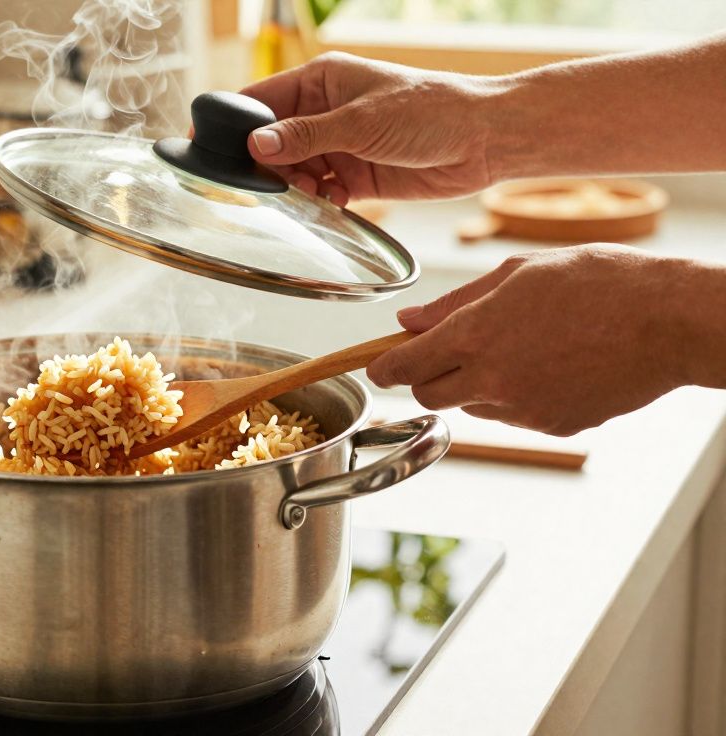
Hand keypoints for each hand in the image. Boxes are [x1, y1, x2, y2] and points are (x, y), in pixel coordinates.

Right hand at [240, 52, 497, 203]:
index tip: (204, 145)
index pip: (260, 100)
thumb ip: (305, 136)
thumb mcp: (361, 121)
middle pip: (271, 141)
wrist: (484, 140)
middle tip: (266, 185)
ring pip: (292, 171)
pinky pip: (319, 193)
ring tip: (309, 193)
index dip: (232, 123)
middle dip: (265, 165)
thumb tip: (256, 145)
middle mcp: (324, 112)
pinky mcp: (354, 176)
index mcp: (321, 81)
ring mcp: (338, 145)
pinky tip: (329, 204)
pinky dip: (317, 203)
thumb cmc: (431, 111)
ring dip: (293, 188)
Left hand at [366, 245, 700, 435]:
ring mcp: (524, 409)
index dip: (384, 366)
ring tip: (519, 346)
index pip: (405, 365)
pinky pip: (515, 415)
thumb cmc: (601, 282)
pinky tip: (549, 365)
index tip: (377, 365)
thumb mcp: (519, 272)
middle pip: (430, 395)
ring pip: (473, 406)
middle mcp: (493, 380)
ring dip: (475, 384)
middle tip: (444, 353)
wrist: (670, 322)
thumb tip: (408, 319)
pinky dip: (516, 396)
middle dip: (426, 378)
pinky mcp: (554, 426)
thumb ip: (455, 301)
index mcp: (475, 335)